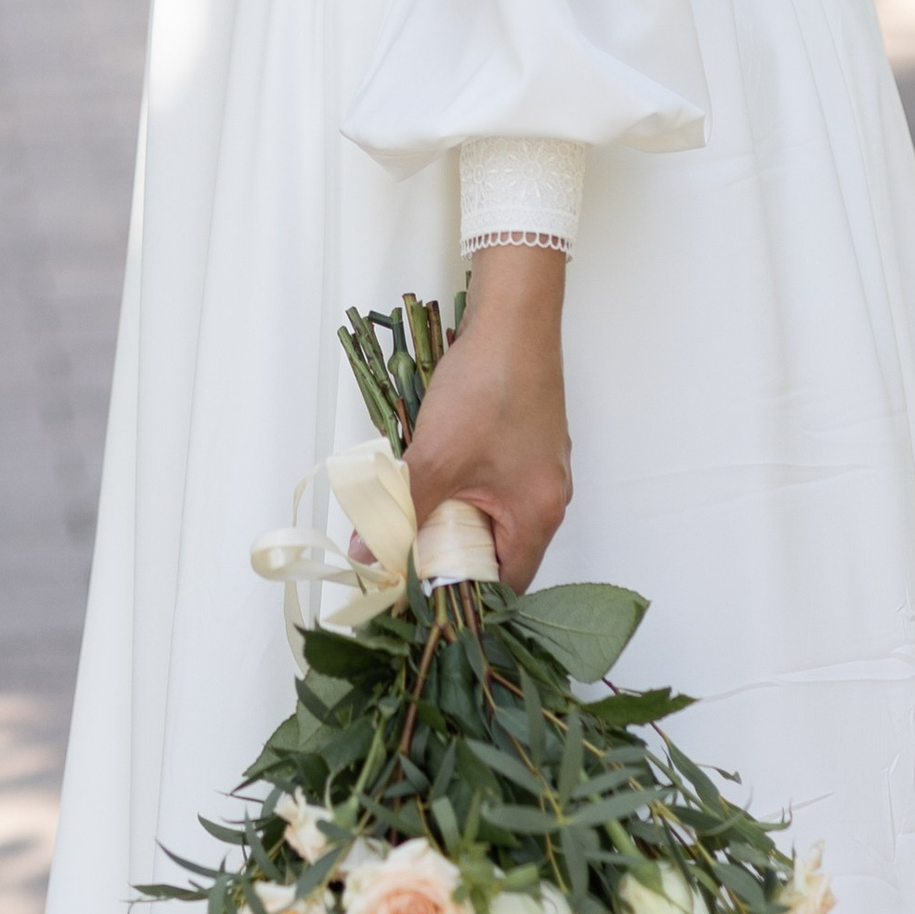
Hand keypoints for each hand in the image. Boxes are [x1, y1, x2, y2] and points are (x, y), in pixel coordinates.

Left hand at [407, 245, 572, 589]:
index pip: (504, 585)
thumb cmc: (486, 387)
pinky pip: (493, 487)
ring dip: (451, 519)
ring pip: (491, 517)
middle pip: (498, 553)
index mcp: (538, 515)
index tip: (417, 594)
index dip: (461, 596)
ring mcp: (539, 469)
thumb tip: (366, 555)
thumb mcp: (436, 459)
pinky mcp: (526, 443)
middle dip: (449, 555)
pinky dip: (461, 490)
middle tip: (405, 554)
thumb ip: (401, 511)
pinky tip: (430, 476)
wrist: (512, 318)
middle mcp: (548, 498)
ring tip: (411, 514)